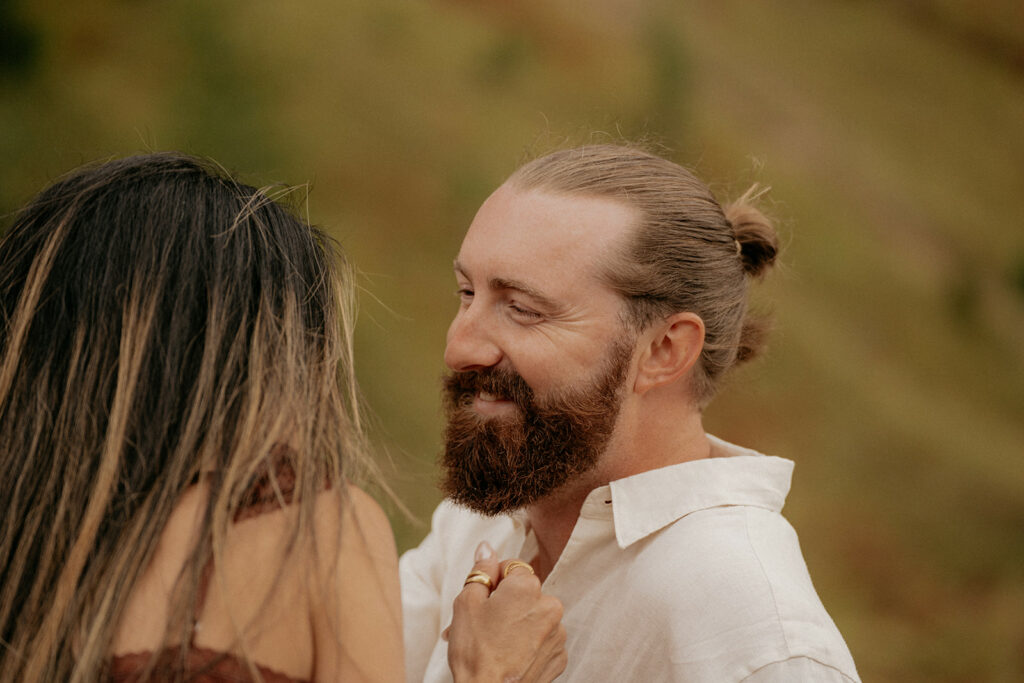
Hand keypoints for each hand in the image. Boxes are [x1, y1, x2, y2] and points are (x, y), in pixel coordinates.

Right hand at [446, 542, 566, 682]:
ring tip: (493, 644)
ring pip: (534, 617)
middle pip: (525, 593)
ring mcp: (558, 633)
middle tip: (483, 625)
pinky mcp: (560, 657)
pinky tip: (509, 656)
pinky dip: (529, 644)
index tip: (484, 601)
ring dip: (518, 624)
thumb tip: (486, 548)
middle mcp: (550, 606)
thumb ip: (481, 571)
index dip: (493, 582)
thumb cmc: (475, 650)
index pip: (511, 567)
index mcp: (528, 586)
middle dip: (506, 604)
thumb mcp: (467, 603)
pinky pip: (543, 640)